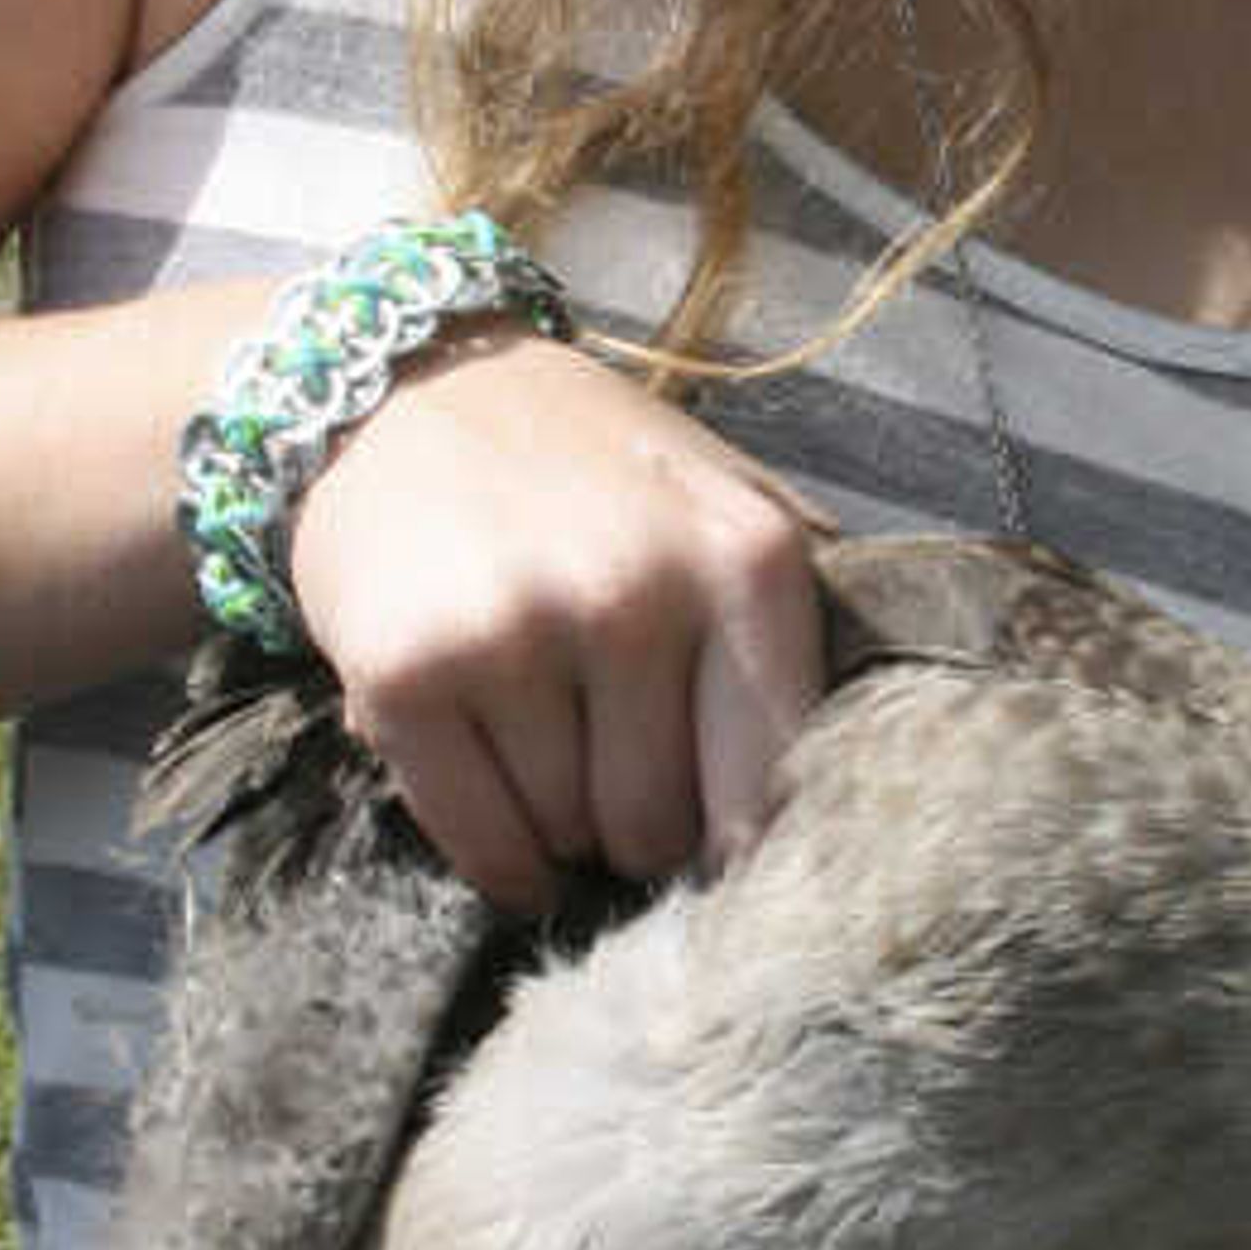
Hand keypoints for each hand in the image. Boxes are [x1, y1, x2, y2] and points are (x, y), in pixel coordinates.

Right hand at [286, 331, 826, 906]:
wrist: (415, 387)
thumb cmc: (591, 470)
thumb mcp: (724, 505)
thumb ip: (789, 627)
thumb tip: (842, 795)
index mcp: (744, 557)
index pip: (775, 785)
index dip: (740, 834)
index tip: (713, 833)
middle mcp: (635, 593)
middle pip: (660, 828)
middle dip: (639, 829)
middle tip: (612, 774)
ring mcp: (516, 632)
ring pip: (568, 839)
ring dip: (561, 829)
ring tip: (550, 752)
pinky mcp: (409, 674)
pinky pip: (482, 844)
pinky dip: (501, 862)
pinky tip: (508, 825)